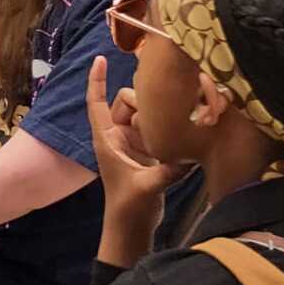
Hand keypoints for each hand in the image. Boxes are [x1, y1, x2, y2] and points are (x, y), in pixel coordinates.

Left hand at [86, 56, 187, 208]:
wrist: (131, 225)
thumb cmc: (130, 207)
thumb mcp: (147, 187)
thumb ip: (166, 172)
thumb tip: (187, 158)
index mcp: (107, 139)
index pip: (96, 103)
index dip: (95, 80)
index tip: (99, 58)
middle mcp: (117, 136)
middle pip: (127, 102)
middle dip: (142, 102)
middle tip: (160, 115)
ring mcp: (133, 142)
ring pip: (143, 114)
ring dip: (155, 116)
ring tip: (171, 126)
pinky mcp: (148, 151)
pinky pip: (156, 128)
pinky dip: (165, 127)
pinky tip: (182, 132)